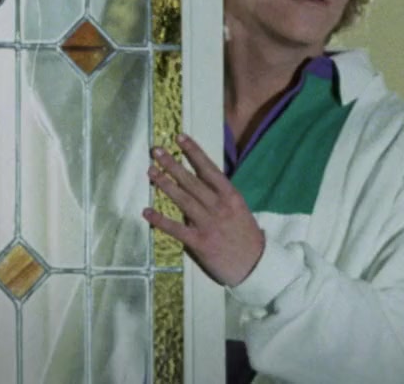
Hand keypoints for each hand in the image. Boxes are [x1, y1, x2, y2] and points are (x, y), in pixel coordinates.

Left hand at [143, 133, 264, 287]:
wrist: (256, 265)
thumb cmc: (245, 235)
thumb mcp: (238, 209)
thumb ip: (219, 196)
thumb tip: (197, 182)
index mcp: (230, 195)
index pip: (209, 169)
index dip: (194, 152)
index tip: (180, 138)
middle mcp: (219, 206)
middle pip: (192, 181)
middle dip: (172, 164)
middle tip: (156, 151)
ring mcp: (209, 224)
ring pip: (183, 200)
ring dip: (165, 185)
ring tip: (150, 172)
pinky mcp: (200, 242)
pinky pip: (176, 229)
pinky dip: (160, 220)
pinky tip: (147, 212)